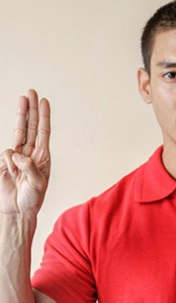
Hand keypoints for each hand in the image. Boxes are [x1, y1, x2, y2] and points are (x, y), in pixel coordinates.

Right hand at [0, 90, 50, 215]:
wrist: (17, 210)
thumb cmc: (32, 199)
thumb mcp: (37, 184)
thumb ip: (29, 167)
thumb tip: (18, 153)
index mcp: (43, 157)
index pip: (43, 131)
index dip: (43, 116)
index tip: (44, 101)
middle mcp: (31, 153)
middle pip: (30, 126)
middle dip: (30, 109)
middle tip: (30, 92)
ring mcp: (17, 156)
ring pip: (17, 133)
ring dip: (19, 119)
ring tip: (23, 119)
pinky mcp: (5, 162)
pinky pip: (6, 154)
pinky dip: (8, 162)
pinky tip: (12, 172)